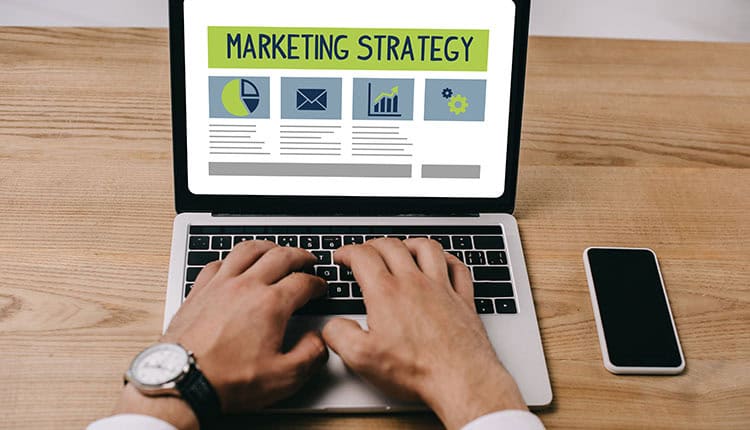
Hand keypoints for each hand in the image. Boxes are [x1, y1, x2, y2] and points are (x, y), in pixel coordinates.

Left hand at [117, 241, 328, 427]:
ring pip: (248, 250)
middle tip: (307, 260)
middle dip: (300, 256)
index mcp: (271, 304)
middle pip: (280, 256)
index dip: (317, 283)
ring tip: (276, 250)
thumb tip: (318, 340)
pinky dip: (232, 259)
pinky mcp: (199, 291)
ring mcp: (220, 285)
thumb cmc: (227, 380)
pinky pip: (218, 262)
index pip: (303, 282)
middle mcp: (246, 287)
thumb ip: (311, 355)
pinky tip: (234, 264)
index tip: (320, 287)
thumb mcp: (284, 378)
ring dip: (267, 247)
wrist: (183, 381)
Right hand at [322, 238, 526, 429]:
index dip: (347, 251)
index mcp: (387, 294)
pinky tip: (443, 262)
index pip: (363, 256)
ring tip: (401, 248)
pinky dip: (447, 258)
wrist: (461, 380)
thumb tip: (332, 326)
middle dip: (373, 244)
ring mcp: (442, 288)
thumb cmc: (417, 370)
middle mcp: (415, 283)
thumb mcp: (362, 359)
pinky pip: (457, 267)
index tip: (342, 256)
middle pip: (392, 246)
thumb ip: (339, 335)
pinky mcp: (463, 300)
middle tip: (365, 252)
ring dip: (409, 243)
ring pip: (426, 248)